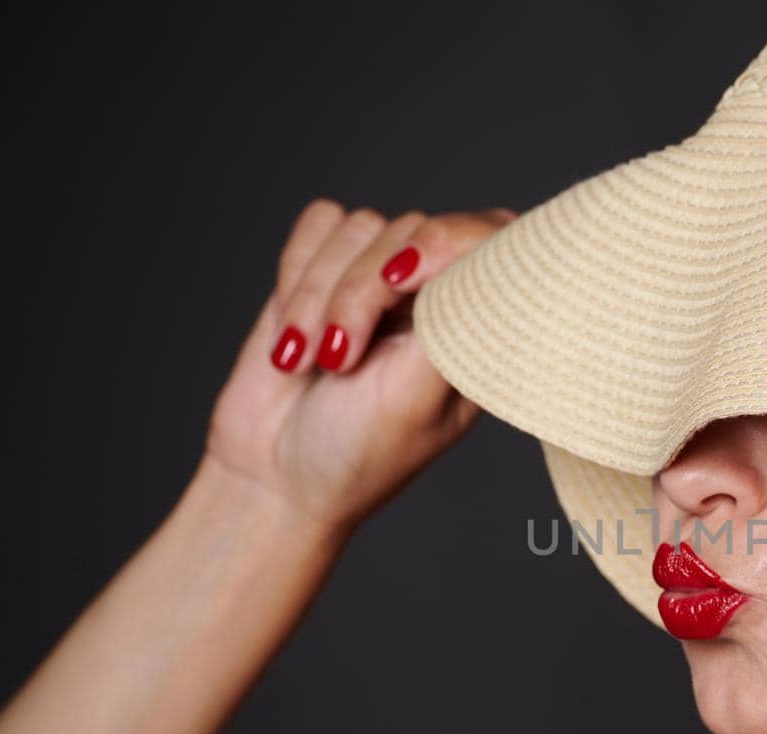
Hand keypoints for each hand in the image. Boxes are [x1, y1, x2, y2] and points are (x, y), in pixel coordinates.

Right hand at [203, 199, 516, 537]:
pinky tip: (293, 331)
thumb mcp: (419, 396)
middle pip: (410, 229)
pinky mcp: (325, 269)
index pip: (493, 237)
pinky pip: (319, 223)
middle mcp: (436, 294)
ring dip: (317, 295)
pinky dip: (295, 273)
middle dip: (358, 294)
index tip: (398, 284)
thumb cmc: (360, 453)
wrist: (274, 477)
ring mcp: (381, 279)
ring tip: (313, 361)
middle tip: (338, 362)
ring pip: (358, 227)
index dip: (446, 242)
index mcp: (478, 326)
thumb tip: (469, 249)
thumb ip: (450, 319)